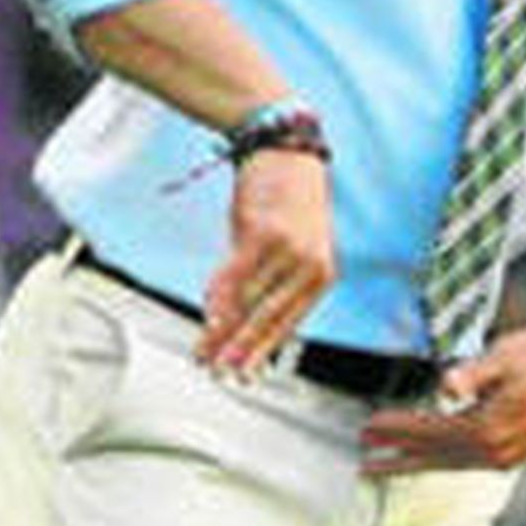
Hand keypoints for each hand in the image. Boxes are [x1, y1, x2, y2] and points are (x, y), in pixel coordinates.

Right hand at [197, 149, 335, 375]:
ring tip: (204, 353)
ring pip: (249, 302)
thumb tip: (232, 321)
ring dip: (222, 331)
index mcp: (321, 275)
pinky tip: (207, 319)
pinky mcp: (264, 233)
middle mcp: (311, 265)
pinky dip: (219, 300)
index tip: (245, 375)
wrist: (283, 150)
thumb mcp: (284, 246)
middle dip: (241, 351)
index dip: (263, 351)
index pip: (289, 323)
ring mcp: (289, 250)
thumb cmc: (283, 200)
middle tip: (222, 375)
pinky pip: (236, 276)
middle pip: (268, 319)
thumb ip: (266, 283)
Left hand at [359, 324, 525, 475]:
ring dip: (414, 464)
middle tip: (362, 458)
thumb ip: (472, 373)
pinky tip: (426, 458)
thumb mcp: (506, 355)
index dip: (397, 429)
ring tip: (383, 467)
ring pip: (448, 463)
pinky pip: (465, 461)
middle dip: (396, 455)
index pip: (430, 431)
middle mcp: (495, 452)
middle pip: (433, 455)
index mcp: (489, 429)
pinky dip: (439, 461)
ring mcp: (505, 457)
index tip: (368, 427)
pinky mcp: (512, 453)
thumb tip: (444, 386)